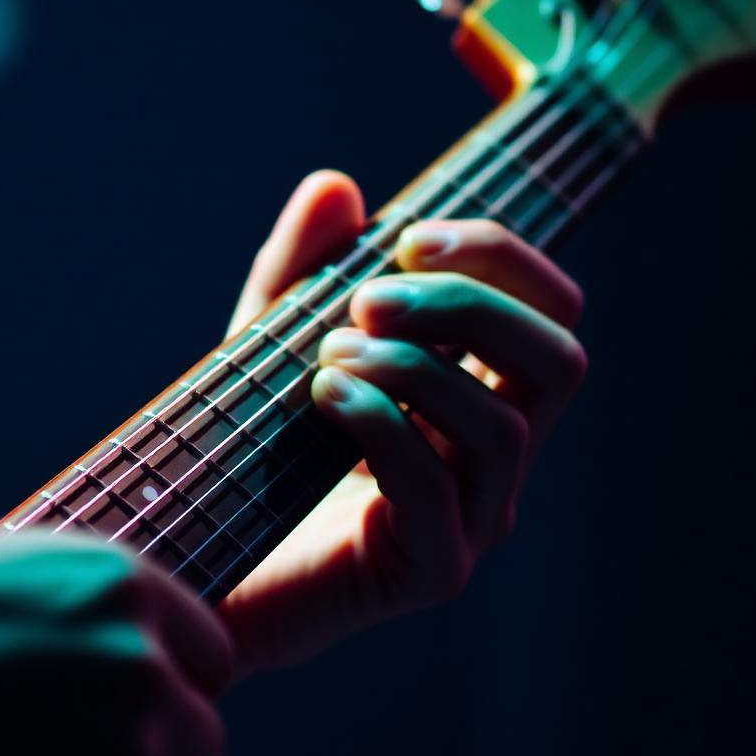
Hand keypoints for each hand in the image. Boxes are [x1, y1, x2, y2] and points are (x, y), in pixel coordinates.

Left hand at [218, 171, 586, 673]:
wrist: (198, 566)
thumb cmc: (247, 453)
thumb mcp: (266, 340)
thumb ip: (299, 269)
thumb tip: (337, 186)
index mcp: (473, 391)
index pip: (545, 309)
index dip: (497, 257)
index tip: (406, 238)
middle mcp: (490, 454)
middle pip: (557, 358)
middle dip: (468, 305)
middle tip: (370, 298)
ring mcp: (470, 517)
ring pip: (502, 425)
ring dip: (411, 367)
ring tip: (327, 357)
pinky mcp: (428, 569)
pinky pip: (438, 490)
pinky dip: (384, 424)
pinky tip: (324, 394)